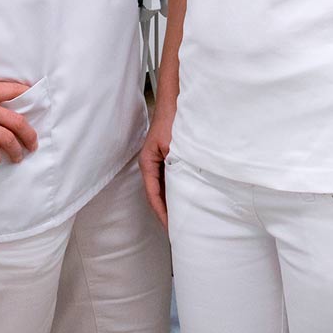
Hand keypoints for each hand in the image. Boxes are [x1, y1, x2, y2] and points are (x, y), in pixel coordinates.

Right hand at [139, 110, 173, 227]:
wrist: (175, 102)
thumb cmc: (172, 121)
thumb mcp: (174, 146)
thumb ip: (175, 166)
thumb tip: (182, 188)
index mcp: (147, 164)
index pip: (153, 195)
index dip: (162, 213)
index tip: (171, 227)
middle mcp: (150, 165)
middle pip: (156, 195)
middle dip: (166, 212)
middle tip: (178, 230)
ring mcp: (157, 162)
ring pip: (162, 188)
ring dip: (171, 203)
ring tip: (182, 220)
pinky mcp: (166, 158)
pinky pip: (168, 180)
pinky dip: (175, 191)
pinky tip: (185, 199)